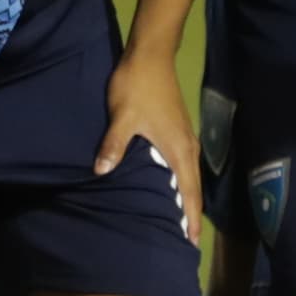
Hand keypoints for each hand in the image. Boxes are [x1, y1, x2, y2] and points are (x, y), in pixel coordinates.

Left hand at [93, 50, 200, 238]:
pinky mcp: (179, 128)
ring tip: (181, 217)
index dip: (190, 216)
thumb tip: (102, 172)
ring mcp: (185, 136)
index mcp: (177, 148)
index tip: (193, 240)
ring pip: (190, 174)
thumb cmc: (137, 86)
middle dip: (192, 212)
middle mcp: (187, 145)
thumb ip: (113, 145)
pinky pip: (184, 163)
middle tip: (187, 238)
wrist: (151, 55)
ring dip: (188, 196)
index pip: (188, 191)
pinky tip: (171, 184)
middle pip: (194, 186)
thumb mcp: (122, 116)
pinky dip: (182, 180)